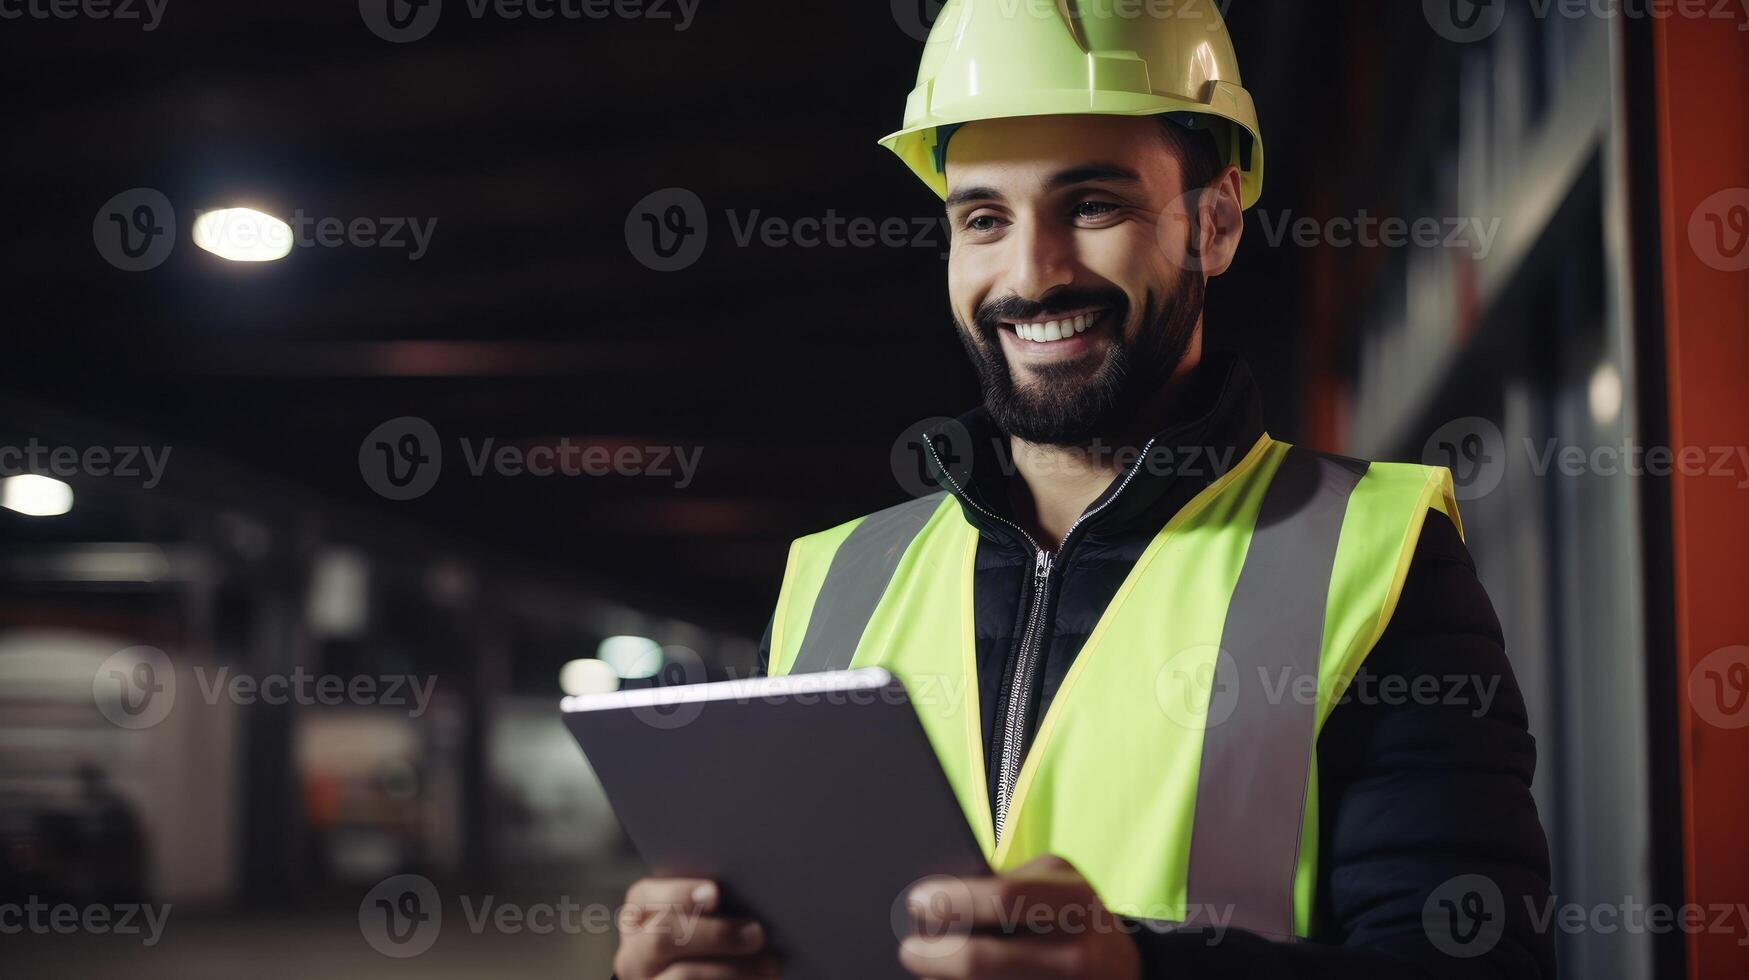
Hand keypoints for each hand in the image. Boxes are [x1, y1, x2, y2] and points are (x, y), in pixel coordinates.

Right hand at [613, 877, 780, 978]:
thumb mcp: (704, 919)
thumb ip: (712, 904)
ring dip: (734, 969)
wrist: (705, 975)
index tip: (716, 893)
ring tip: (771, 965)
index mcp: (638, 917)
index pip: (644, 897)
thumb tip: (749, 889)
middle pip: (662, 937)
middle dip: (715, 934)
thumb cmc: (713, 942)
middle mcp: (633, 953)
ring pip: (682, 975)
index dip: (679, 893)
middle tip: (757, 934)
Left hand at [898, 855, 1141, 978]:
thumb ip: (1013, 886)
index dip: (952, 899)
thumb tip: (940, 900)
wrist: (1124, 973)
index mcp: (1076, 902)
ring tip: (930, 971)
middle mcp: (1079, 954)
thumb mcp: (1060, 886)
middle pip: (983, 960)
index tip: (917, 900)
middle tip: (909, 950)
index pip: (1003, 898)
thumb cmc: (1076, 920)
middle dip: (934, 955)